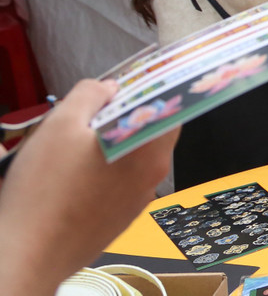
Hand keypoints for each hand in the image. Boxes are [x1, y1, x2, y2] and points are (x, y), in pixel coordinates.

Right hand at [0, 80, 177, 294]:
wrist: (29, 254)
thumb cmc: (46, 188)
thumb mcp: (61, 125)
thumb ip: (90, 95)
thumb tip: (110, 87)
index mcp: (151, 148)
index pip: (169, 107)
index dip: (149, 90)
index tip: (129, 82)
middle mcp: (154, 175)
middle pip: (148, 132)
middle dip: (123, 118)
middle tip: (89, 112)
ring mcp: (138, 201)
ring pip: (131, 159)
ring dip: (110, 146)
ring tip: (72, 146)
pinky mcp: (119, 220)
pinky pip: (119, 185)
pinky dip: (103, 173)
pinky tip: (71, 176)